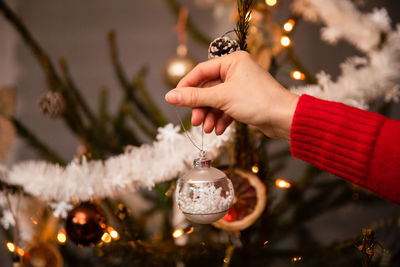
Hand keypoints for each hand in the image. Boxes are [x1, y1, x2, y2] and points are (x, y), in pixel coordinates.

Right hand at [165, 51, 298, 139]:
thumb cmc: (258, 101)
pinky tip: (219, 130)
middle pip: (208, 89)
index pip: (201, 71)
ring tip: (208, 129)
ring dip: (210, 116)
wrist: (284, 119)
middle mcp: (236, 71)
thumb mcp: (221, 98)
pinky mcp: (245, 101)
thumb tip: (170, 96)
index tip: (176, 99)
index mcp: (232, 61)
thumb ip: (195, 97)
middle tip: (195, 122)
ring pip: (217, 101)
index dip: (187, 86)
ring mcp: (241, 86)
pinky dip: (221, 119)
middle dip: (201, 107)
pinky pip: (227, 108)